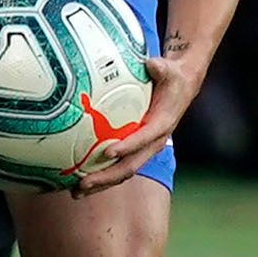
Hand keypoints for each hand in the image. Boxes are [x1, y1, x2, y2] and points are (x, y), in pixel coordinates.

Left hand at [82, 35, 208, 190]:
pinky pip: (118, 166)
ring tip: (76, 192)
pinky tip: (78, 180)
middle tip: (83, 183)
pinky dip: (100, 175)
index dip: (127, 147)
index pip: (144, 139)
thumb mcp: (169, 70)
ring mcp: (143, 149)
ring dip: (100, 184)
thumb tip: (152, 64)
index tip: (108, 152)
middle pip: (129, 166)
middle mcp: (153, 142)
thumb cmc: (172, 77)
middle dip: (106, 177)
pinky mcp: (135, 150)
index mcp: (161, 125)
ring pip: (122, 172)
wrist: (181, 87)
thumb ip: (161, 68)